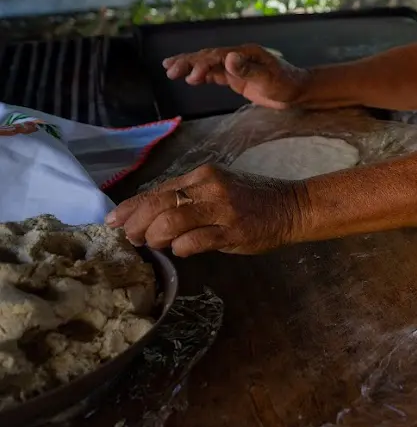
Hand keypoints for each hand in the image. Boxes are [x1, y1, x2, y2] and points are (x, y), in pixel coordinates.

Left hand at [106, 164, 305, 255]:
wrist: (292, 207)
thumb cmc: (252, 200)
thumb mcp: (217, 190)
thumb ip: (188, 199)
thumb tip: (149, 217)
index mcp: (201, 175)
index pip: (156, 191)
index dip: (130, 208)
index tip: (114, 221)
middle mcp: (208, 187)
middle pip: (157, 206)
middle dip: (136, 225)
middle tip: (131, 239)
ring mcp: (221, 209)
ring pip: (170, 223)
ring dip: (155, 238)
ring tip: (156, 246)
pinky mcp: (232, 231)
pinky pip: (194, 241)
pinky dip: (180, 248)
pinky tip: (180, 251)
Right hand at [163, 44, 308, 109]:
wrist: (298, 92)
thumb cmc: (286, 84)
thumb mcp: (269, 78)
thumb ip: (248, 69)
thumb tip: (228, 58)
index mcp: (245, 53)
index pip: (217, 56)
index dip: (202, 64)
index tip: (190, 76)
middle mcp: (238, 57)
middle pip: (208, 57)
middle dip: (188, 63)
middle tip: (169, 70)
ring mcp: (236, 67)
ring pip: (208, 64)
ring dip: (190, 67)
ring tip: (170, 71)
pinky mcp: (236, 78)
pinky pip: (214, 74)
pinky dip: (201, 75)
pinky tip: (189, 79)